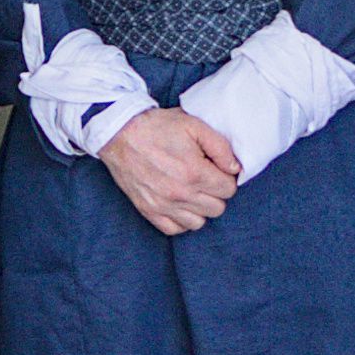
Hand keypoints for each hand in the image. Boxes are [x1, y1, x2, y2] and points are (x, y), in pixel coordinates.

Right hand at [101, 108, 241, 235]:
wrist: (119, 134)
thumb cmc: (157, 127)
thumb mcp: (194, 125)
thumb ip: (220, 147)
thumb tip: (235, 168)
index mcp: (194, 172)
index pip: (229, 189)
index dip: (226, 177)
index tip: (215, 168)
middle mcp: (180, 194)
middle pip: (217, 208)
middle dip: (216, 193)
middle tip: (205, 177)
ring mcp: (163, 205)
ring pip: (199, 223)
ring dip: (200, 208)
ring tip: (192, 190)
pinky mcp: (149, 211)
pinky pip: (175, 229)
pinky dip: (181, 219)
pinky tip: (179, 203)